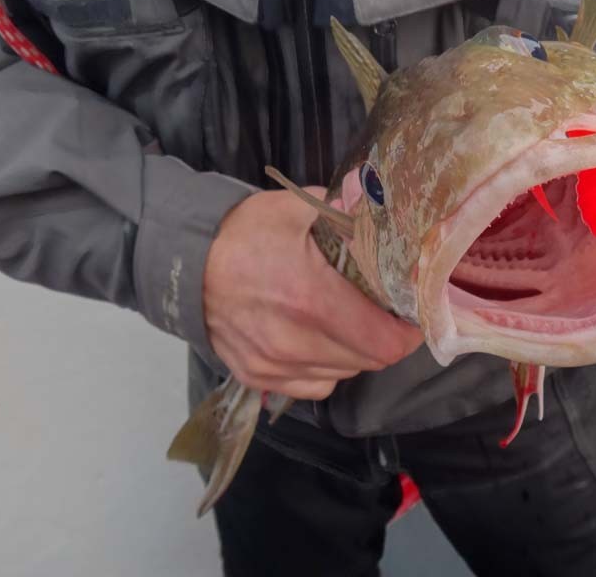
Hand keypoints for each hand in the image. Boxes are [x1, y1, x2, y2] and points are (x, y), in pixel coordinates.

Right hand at [203, 188, 422, 399]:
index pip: (384, 342)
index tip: (411, 314)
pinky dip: (328, 368)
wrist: (184, 260)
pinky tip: (321, 339)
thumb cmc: (246, 231)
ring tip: (351, 321)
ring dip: (357, 352)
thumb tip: (391, 218)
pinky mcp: (257, 377)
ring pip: (344, 374)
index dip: (408, 332)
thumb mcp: (300, 208)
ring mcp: (273, 366)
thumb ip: (351, 215)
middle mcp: (294, 343)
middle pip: (369, 360)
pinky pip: (314, 387)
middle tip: (384, 312)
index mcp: (311, 300)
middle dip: (385, 338)